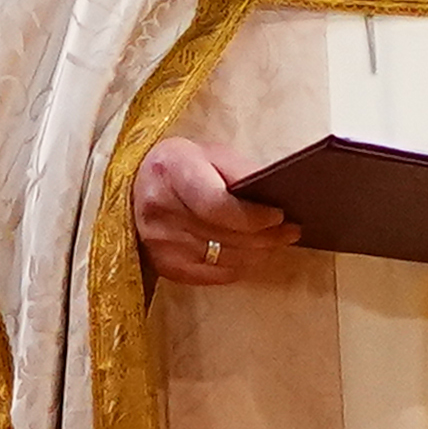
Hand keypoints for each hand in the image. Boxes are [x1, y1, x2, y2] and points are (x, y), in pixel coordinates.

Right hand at [132, 140, 295, 286]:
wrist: (136, 187)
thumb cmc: (182, 166)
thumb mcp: (210, 154)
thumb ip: (241, 172)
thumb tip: (278, 194)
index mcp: (172, 171)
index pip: (216, 205)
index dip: (252, 216)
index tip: (279, 215)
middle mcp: (160, 210)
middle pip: (224, 235)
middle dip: (265, 236)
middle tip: (292, 230)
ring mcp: (159, 243)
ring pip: (223, 258)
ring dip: (257, 253)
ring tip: (278, 241)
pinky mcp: (164, 266)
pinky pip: (213, 274)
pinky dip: (238, 265)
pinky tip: (252, 254)